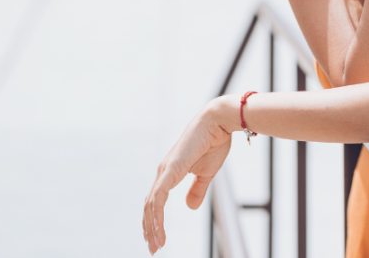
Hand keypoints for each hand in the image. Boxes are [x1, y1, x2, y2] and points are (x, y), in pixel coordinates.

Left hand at [142, 100, 232, 254]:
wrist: (219, 122)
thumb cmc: (214, 142)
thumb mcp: (206, 173)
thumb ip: (197, 190)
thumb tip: (189, 207)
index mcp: (170, 173)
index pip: (156, 201)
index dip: (154, 221)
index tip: (157, 239)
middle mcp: (164, 171)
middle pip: (150, 206)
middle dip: (150, 229)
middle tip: (153, 248)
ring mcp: (165, 170)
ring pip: (152, 204)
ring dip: (152, 226)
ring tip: (156, 243)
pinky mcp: (171, 168)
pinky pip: (160, 195)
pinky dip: (157, 213)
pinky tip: (158, 227)